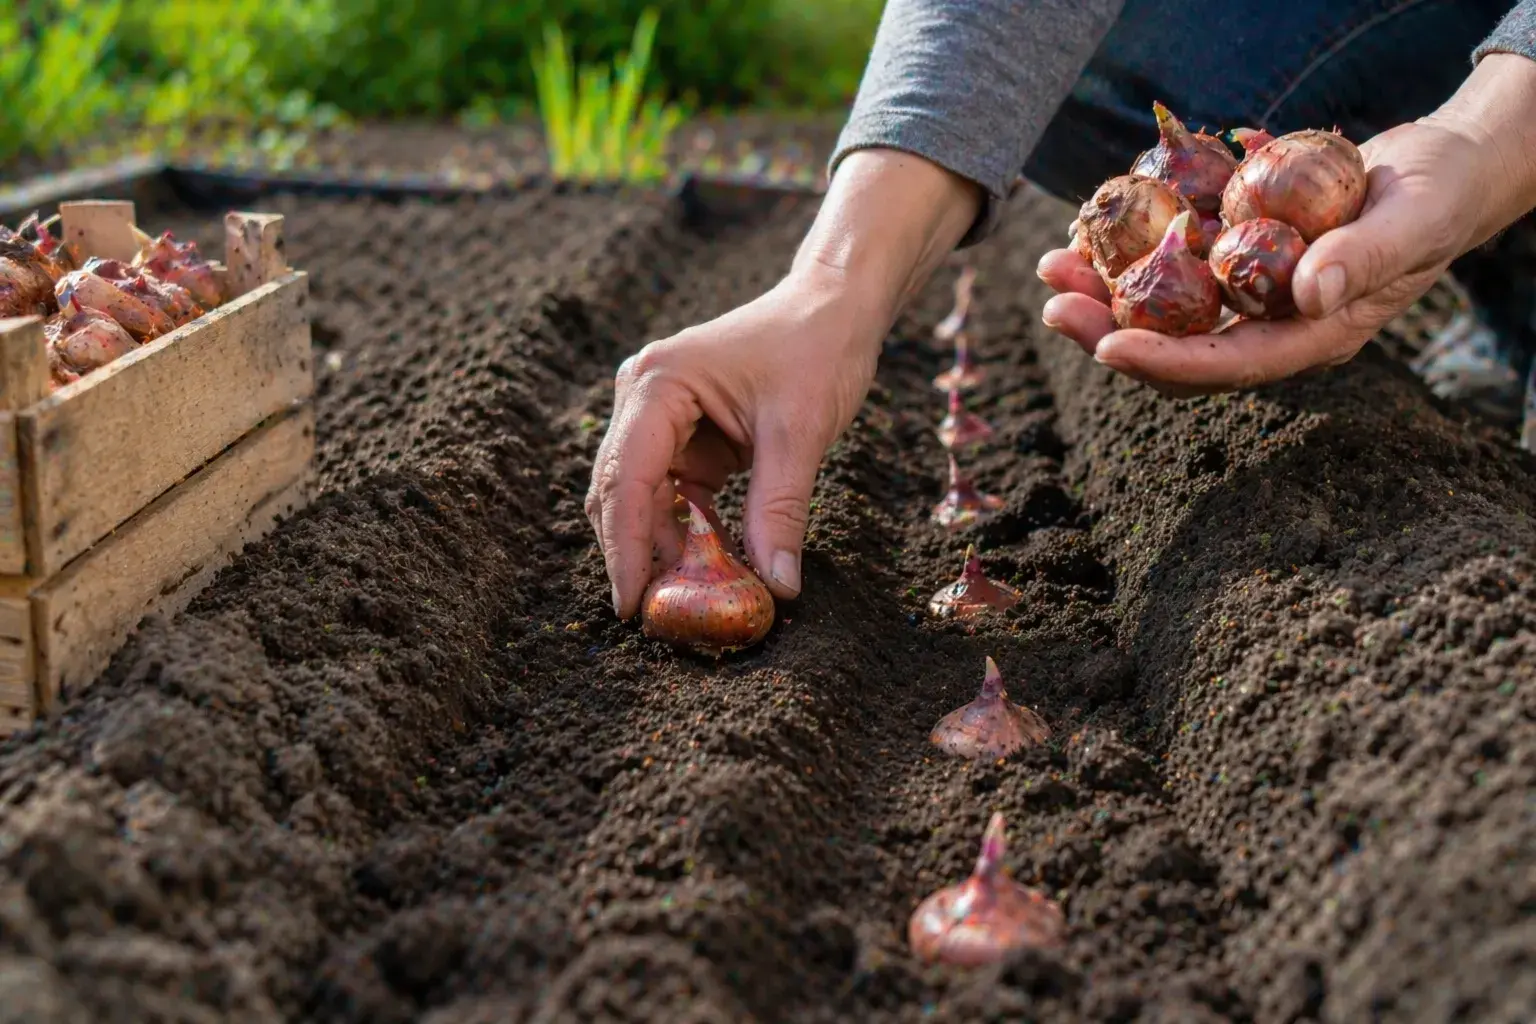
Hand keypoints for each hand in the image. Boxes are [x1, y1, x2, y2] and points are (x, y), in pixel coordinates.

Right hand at [584, 268, 883, 616]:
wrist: (836, 307)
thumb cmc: (817, 347)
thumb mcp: (800, 431)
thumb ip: (780, 511)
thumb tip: (776, 586)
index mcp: (657, 383)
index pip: (626, 477)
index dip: (624, 547)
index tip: (631, 607)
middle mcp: (643, 398)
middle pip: (620, 493)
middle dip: (638, 556)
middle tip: (661, 619)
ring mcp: (659, 418)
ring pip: (642, 501)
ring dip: (664, 549)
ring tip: (693, 599)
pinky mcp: (683, 438)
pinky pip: (672, 498)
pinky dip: (687, 534)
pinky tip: (712, 566)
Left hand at [1036, 54, 1535, 395]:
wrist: (1438, 171)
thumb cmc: (1437, 197)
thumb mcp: (1414, 222)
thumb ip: (1366, 259)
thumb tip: (1309, 295)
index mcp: (1311, 337)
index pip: (1228, 365)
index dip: (1165, 360)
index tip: (1108, 346)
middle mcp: (1268, 326)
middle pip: (1176, 346)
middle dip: (1107, 330)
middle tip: (1053, 304)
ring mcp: (1248, 295)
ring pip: (1162, 309)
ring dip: (1103, 291)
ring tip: (1053, 264)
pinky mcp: (1234, 257)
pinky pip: (1171, 266)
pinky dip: (1129, 251)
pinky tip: (1089, 230)